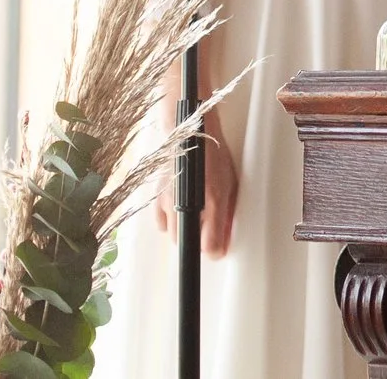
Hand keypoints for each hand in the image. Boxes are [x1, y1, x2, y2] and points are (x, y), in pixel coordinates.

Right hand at [151, 132, 238, 258]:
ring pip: (174, 236)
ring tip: (195, 217)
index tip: (218, 249)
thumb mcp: (229, 183)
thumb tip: (225, 237)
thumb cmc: (212, 155)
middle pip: (189, 245)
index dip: (215, 251)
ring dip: (185, 232)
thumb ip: (227, 213)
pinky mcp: (157, 199)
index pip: (209, 245)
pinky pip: (162, 225)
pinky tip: (180, 212)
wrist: (188, 135)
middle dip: (200, 241)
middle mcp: (188, 204)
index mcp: (212, 200)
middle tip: (208, 230)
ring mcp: (169, 202)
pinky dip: (170, 223)